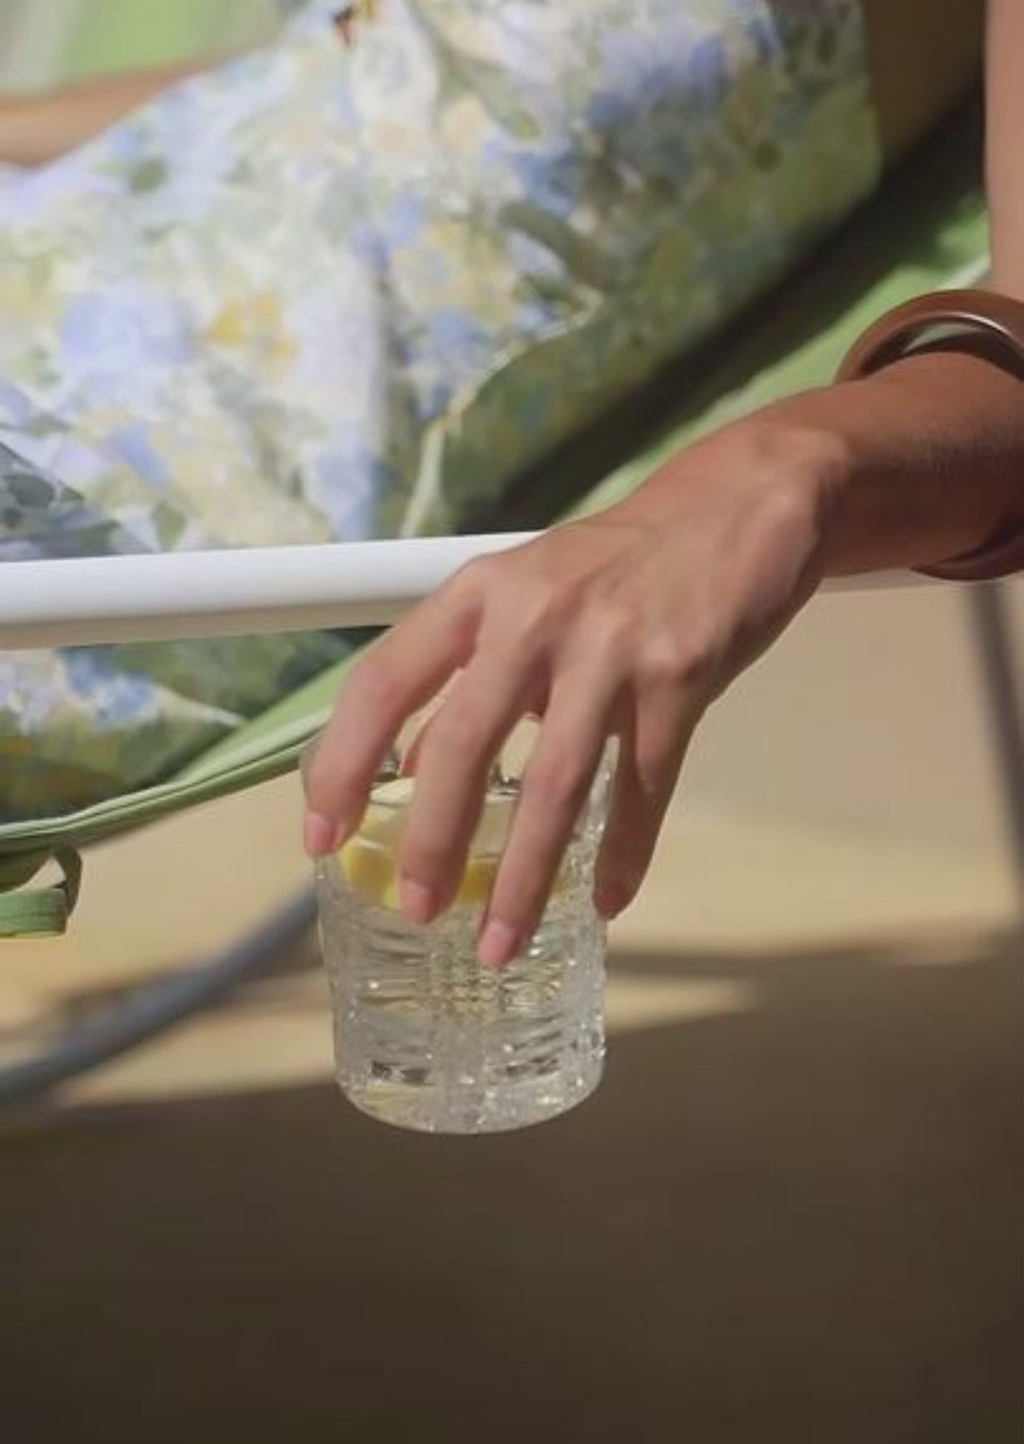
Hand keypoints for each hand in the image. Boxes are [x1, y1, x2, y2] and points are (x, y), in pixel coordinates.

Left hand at [303, 417, 843, 963]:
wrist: (739, 504)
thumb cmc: (617, 559)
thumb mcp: (526, 595)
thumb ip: (469, 673)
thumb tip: (414, 768)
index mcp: (479, 593)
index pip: (384, 682)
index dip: (341, 761)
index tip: (320, 833)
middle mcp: (535, 616)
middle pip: (465, 746)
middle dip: (433, 841)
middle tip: (416, 906)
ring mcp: (612, 647)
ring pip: (557, 783)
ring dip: (526, 875)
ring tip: (500, 940)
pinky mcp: (681, 675)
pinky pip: (644, 785)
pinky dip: (625, 853)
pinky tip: (608, 902)